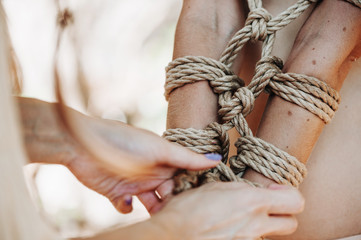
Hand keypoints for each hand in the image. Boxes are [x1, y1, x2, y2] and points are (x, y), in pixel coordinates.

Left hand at [19, 97, 220, 212]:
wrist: (83, 145)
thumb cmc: (125, 141)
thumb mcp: (160, 149)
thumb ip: (187, 158)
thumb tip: (216, 159)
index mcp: (165, 161)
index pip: (184, 178)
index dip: (191, 189)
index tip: (200, 203)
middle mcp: (152, 173)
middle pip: (169, 195)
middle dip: (173, 204)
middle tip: (179, 216)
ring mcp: (135, 184)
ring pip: (151, 205)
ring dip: (154, 211)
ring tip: (156, 216)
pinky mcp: (117, 193)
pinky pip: (128, 208)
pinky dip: (128, 208)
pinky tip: (126, 201)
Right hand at [152, 182, 304, 239]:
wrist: (173, 235)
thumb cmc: (189, 208)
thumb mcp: (216, 187)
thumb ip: (243, 188)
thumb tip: (257, 191)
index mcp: (251, 202)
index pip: (295, 201)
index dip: (289, 194)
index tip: (277, 191)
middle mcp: (256, 225)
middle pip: (292, 224)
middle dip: (284, 213)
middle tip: (267, 206)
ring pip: (270, 234)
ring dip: (262, 225)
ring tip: (240, 217)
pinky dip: (246, 233)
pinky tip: (230, 228)